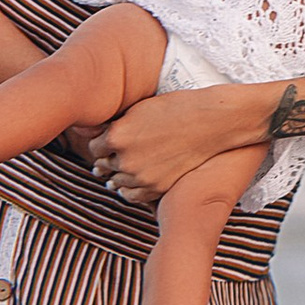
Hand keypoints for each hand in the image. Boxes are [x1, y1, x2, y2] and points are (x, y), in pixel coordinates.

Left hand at [89, 85, 270, 200]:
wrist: (210, 122)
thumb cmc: (176, 108)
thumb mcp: (139, 109)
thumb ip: (116, 124)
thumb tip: (97, 136)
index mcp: (117, 136)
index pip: (94, 147)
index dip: (101, 143)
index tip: (108, 141)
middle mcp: (125, 159)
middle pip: (103, 165)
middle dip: (108, 159)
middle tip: (114, 155)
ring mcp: (141, 176)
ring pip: (116, 182)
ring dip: (118, 175)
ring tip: (122, 169)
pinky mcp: (157, 187)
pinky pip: (132, 196)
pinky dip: (129, 190)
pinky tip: (131, 183)